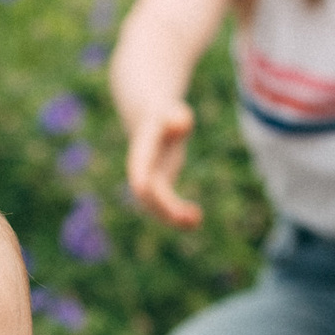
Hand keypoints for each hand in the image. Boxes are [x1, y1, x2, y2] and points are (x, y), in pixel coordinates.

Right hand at [125, 101, 201, 230]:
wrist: (151, 123)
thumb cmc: (165, 115)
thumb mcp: (171, 112)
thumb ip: (177, 118)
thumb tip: (182, 123)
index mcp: (142, 153)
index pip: (138, 168)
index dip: (140, 177)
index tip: (142, 189)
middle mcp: (141, 172)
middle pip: (147, 194)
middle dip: (164, 206)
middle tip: (189, 216)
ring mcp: (150, 183)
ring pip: (155, 208)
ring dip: (173, 218)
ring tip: (196, 221)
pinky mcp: (160, 190)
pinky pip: (166, 209)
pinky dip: (179, 217)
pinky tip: (196, 220)